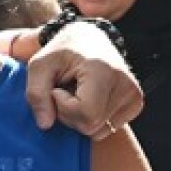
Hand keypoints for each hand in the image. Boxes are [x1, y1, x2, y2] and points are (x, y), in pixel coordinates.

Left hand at [25, 21, 142, 138]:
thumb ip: (36, 94)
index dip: (62, 106)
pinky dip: (91, 118)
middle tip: (64, 91)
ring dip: (78, 117)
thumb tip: (45, 125)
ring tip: (77, 93)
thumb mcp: (39, 66)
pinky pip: (106, 129)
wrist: (87, 39)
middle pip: (90, 125)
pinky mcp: (135, 104)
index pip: (85, 113)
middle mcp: (126, 85)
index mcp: (103, 71)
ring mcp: (134, 96)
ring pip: (98, 131)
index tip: (57, 89)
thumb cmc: (60, 52)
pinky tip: (88, 99)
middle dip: (68, 114)